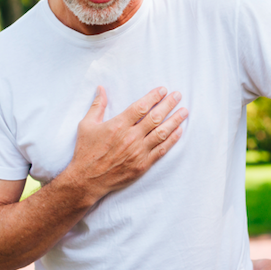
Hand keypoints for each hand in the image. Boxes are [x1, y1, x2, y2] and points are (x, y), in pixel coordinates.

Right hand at [65, 86, 187, 201]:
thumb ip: (97, 106)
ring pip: (161, 133)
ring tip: (184, 112)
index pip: (141, 107)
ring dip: (175, 121)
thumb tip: (101, 88)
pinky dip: (172, 140)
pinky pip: (161, 150)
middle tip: (178, 95)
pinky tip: (179, 131)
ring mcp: (138, 152)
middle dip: (168, 105)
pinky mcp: (142, 165)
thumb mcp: (86, 125)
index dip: (154, 97)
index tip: (163, 90)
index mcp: (118, 125)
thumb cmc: (86, 152)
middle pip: (155, 117)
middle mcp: (130, 137)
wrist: (87, 180)